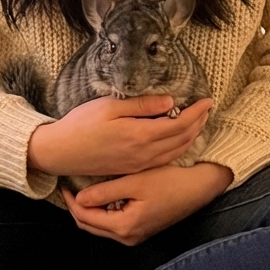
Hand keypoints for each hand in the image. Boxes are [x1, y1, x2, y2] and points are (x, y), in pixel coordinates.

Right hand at [28, 95, 212, 177]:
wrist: (61, 152)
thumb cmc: (81, 125)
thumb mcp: (110, 107)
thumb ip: (141, 105)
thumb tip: (169, 101)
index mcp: (140, 136)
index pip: (179, 124)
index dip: (197, 112)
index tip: (207, 100)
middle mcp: (144, 154)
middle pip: (182, 139)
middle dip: (199, 123)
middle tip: (207, 108)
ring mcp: (139, 164)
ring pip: (176, 151)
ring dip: (191, 136)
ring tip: (198, 122)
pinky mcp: (132, 169)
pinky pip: (164, 159)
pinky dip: (178, 147)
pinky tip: (178, 139)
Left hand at [61, 162, 233, 245]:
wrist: (198, 188)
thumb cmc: (169, 181)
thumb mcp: (135, 181)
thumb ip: (105, 191)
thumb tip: (80, 198)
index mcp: (124, 226)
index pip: (85, 217)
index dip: (71, 200)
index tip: (64, 183)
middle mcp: (128, 237)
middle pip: (90, 225)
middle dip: (77, 207)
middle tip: (69, 186)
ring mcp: (135, 235)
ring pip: (100, 225)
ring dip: (89, 210)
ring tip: (82, 188)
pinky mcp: (141, 229)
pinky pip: (113, 223)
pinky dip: (103, 211)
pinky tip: (102, 194)